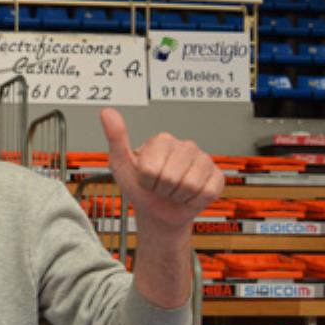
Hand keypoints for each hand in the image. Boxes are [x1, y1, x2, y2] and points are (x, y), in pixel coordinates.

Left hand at [100, 107, 222, 232]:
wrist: (157, 212)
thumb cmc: (139, 188)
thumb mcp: (121, 165)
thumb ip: (116, 138)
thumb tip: (107, 113)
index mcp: (162, 141)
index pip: (151, 169)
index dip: (146, 181)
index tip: (145, 179)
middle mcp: (185, 146)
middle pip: (171, 177)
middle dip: (161, 189)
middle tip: (159, 187)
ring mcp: (203, 160)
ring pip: (190, 185)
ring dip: (177, 196)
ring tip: (172, 191)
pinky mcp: (217, 177)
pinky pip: (207, 192)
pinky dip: (194, 201)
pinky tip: (189, 195)